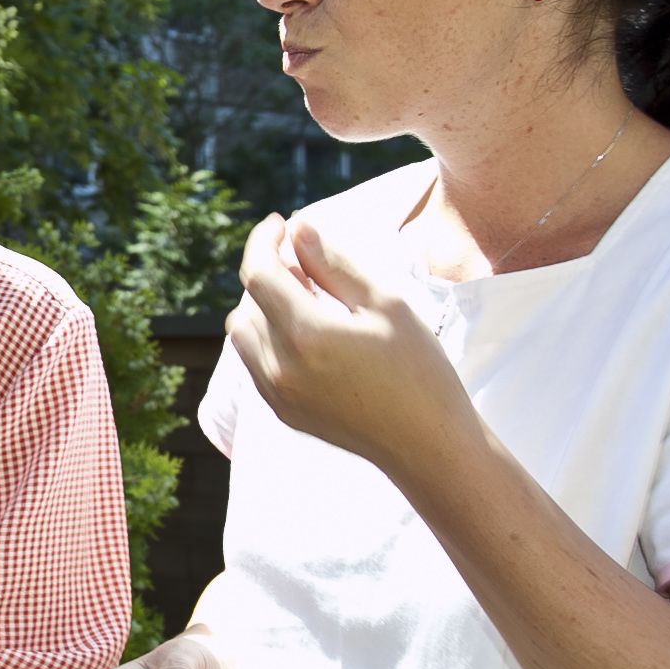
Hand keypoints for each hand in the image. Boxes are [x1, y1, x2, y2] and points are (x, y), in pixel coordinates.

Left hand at [226, 213, 471, 477]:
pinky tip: (306, 332)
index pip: (259, 274)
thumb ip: (333, 264)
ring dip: (262, 307)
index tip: (281, 223)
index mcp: (307, 335)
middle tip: (306, 263)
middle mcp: (280, 368)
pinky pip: (254, 363)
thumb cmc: (418, 369)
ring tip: (306, 297)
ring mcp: (277, 395)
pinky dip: (266, 338)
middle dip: (268, 274)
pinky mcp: (282, 413)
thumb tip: (297, 227)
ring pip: (241, 335)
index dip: (264, 240)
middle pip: (247, 303)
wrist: (427, 445)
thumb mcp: (384, 304)